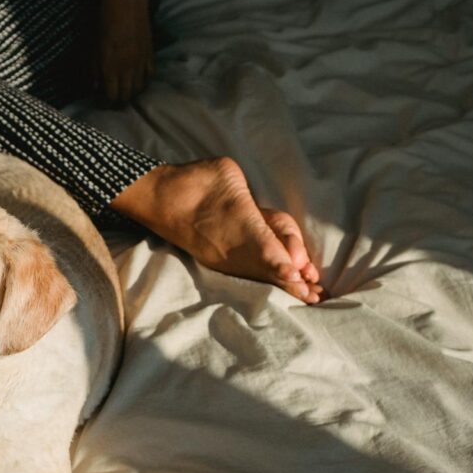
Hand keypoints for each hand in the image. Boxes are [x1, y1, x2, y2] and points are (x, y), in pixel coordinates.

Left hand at [97, 0, 153, 104]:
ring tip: (125, 92)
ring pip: (139, 88)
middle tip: (114, 102)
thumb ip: (93, 70)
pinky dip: (144, 81)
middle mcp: (128, 69)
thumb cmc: (105, 23)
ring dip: (132, 92)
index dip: (106, 103)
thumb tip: (94, 88)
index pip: (111, 96)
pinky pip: (149, 75)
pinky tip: (138, 80)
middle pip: (126, 95)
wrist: (125, 3)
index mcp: (111, 68)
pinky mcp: (150, 54)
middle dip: (119, 101)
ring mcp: (141, 62)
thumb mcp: (93, 48)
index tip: (102, 103)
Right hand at [110, 158, 324, 303]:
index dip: (283, 264)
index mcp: (239, 224)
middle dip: (292, 283)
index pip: (266, 248)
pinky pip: (246, 274)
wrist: (159, 198)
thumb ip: (253, 197)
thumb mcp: (230, 175)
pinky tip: (277, 282)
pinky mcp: (216, 262)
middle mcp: (232, 248)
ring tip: (305, 295)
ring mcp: (223, 258)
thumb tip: (265, 220)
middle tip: (314, 297)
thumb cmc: (197, 181)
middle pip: (268, 269)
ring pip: (257, 274)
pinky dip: (264, 279)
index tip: (297, 276)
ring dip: (281, 285)